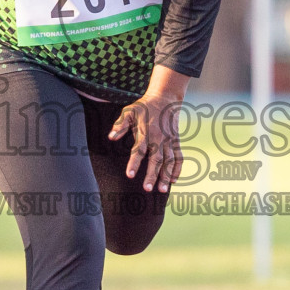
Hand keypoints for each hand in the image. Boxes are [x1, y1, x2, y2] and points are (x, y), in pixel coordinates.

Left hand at [108, 65, 191, 192]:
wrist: (166, 98)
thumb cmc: (144, 107)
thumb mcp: (129, 111)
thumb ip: (120, 125)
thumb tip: (110, 136)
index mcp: (145, 132)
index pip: (139, 150)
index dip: (134, 163)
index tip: (129, 175)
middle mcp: (159, 139)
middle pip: (156, 159)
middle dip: (152, 175)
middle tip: (147, 189)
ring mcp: (169, 141)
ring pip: (169, 161)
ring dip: (166, 176)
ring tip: (163, 190)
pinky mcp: (176, 142)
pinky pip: (179, 157)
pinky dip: (177, 169)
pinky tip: (173, 181)